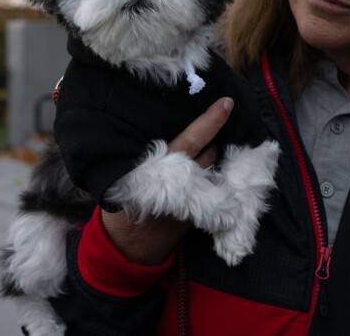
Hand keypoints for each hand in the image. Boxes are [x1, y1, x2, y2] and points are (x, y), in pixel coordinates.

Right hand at [101, 97, 232, 264]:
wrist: (129, 246)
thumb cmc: (123, 201)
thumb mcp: (129, 172)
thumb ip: (148, 155)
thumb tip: (164, 132)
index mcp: (161, 166)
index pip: (194, 138)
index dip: (211, 120)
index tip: (226, 103)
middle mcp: (183, 180)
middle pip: (210, 151)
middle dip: (212, 140)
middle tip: (209, 128)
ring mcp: (194, 198)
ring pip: (213, 168)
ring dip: (211, 159)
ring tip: (202, 152)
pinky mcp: (199, 213)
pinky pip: (212, 188)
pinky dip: (210, 179)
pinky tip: (204, 176)